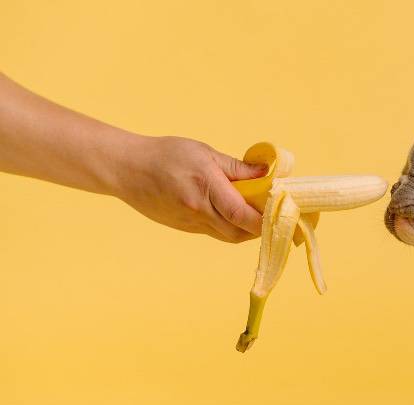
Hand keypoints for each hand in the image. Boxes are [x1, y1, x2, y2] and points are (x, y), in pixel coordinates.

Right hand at [114, 136, 266, 242]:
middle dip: (260, 227)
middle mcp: (198, 211)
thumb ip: (237, 167)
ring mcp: (190, 224)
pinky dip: (230, 227)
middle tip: (273, 212)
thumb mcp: (205, 153)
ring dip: (246, 229)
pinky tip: (234, 214)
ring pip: (228, 236)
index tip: (281, 213)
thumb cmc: (166, 155)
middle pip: (239, 232)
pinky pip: (215, 233)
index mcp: (205, 189)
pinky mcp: (184, 228)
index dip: (265, 220)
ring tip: (256, 212)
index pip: (243, 215)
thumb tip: (266, 173)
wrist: (126, 169)